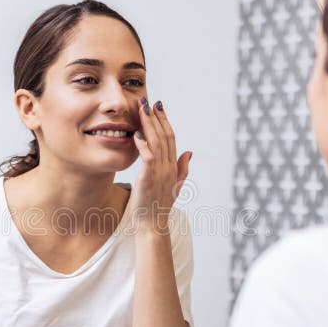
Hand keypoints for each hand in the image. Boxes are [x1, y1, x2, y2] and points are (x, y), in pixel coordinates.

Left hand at [130, 97, 191, 233]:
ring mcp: (160, 173)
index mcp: (173, 167)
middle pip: (165, 137)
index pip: (171, 139)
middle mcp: (169, 167)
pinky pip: (148, 158)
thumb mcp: (174, 185)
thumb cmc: (159, 206)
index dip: (165, 121)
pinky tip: (137, 134)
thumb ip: (182, 168)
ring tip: (142, 110)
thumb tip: (190, 151)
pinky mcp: (149, 179)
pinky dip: (143, 145)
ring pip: (157, 143)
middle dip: (157, 117)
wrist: (152, 225)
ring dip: (149, 125)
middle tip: (150, 101)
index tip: (159, 107)